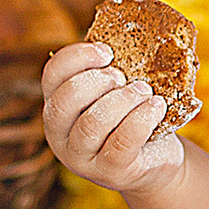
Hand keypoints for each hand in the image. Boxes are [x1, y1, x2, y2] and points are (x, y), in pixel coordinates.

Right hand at [42, 42, 186, 195]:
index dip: (76, 58)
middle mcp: (59, 134)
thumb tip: (134, 36)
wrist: (156, 162)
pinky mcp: (109, 173)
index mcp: (56, 106)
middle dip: (97, 82)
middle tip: (123, 77)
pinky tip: (157, 107)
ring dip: (122, 100)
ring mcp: (81, 158)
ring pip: (92, 124)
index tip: (107, 51)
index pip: (52, 75)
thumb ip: (111, 72)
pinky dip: (141, 119)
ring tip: (144, 91)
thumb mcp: (115, 94)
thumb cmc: (132, 118)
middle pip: (64, 102)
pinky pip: (122, 143)